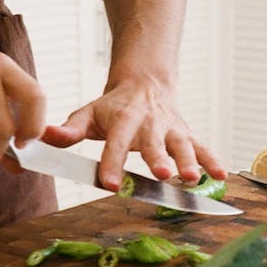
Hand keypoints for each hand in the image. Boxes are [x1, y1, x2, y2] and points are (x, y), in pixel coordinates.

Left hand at [41, 74, 224, 190]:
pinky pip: (202, 147)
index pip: (115, 144)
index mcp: (122, 120)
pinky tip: (222, 177)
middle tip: (163, 175)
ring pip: (182, 145)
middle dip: (159, 159)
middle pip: (154, 143)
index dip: (112, 164)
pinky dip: (213, 161)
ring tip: (192, 179)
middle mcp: (150, 124)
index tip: (109, 184)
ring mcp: (171, 129)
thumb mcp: (88, 113)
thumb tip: (44, 137)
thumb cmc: (113, 106)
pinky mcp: (187, 134)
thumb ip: (70, 129)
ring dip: (190, 162)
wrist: (145, 83)